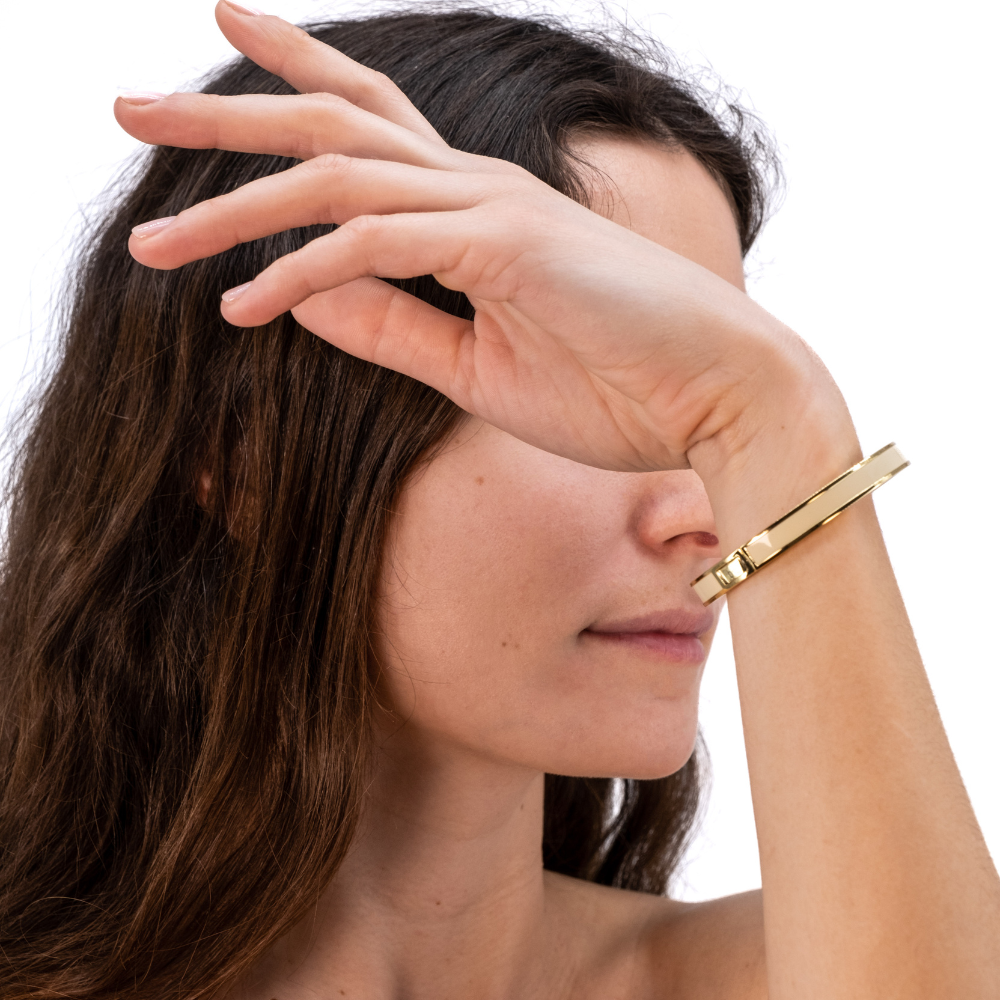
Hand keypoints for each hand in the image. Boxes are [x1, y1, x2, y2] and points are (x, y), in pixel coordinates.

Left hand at [118, 1, 851, 489]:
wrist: (724, 398)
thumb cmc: (617, 387)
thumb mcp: (475, 367)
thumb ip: (389, 326)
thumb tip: (297, 293)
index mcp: (474, 211)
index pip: (370, 124)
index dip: (295, 79)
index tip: (226, 43)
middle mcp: (476, 189)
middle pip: (331, 124)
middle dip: (224, 112)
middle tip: (126, 105)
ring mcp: (493, 209)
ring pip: (337, 176)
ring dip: (233, 201)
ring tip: (148, 243)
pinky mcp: (508, 247)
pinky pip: (378, 247)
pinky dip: (303, 272)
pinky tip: (238, 306)